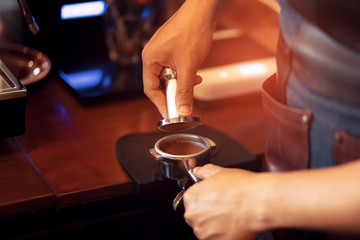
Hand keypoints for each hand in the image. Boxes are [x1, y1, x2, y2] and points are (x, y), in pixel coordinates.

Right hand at [142, 0, 222, 117]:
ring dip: (180, 83)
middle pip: (159, 83)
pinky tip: (194, 74)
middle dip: (173, 93)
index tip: (169, 113)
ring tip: (192, 85)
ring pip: (168, 75)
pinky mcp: (171, 48)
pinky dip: (184, 74)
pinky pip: (174, 67)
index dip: (161, 103)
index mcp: (150, 59)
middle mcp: (153, 55)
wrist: (202, 11)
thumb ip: (185, 90)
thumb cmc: (192, 31)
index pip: (150, 89)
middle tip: (182, 103)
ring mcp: (162, 51)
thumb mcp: (188, 67)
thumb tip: (183, 109)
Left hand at [183, 164, 265, 239]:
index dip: (204, 198)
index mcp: (191, 198)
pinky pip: (216, 239)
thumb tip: (199, 171)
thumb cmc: (241, 188)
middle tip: (224, 207)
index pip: (191, 199)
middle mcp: (193, 216)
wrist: (258, 203)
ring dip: (215, 225)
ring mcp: (203, 232)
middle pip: (197, 216)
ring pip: (206, 229)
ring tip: (230, 216)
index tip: (214, 198)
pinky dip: (223, 234)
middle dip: (208, 212)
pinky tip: (233, 225)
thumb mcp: (220, 172)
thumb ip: (204, 172)